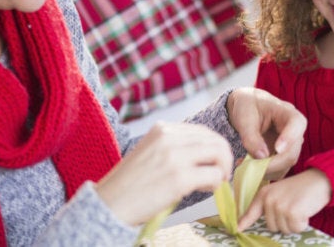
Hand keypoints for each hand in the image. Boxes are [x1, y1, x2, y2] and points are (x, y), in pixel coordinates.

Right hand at [94, 122, 232, 225]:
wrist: (109, 204)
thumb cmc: (130, 183)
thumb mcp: (151, 152)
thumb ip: (174, 146)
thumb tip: (206, 153)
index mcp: (162, 128)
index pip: (202, 131)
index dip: (214, 147)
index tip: (213, 163)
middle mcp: (169, 137)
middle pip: (215, 140)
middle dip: (224, 158)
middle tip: (221, 175)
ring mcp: (174, 156)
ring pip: (219, 154)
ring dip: (222, 170)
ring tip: (213, 183)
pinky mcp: (179, 178)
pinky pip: (214, 175)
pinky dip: (216, 184)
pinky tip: (205, 190)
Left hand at [227, 87, 305, 179]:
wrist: (246, 107)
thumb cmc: (246, 105)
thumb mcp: (244, 117)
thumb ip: (251, 137)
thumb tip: (262, 157)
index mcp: (288, 113)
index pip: (297, 124)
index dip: (289, 138)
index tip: (277, 148)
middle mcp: (294, 130)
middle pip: (292, 152)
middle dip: (273, 163)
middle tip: (252, 168)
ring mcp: (290, 145)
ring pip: (286, 164)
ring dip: (267, 170)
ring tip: (245, 166)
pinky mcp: (282, 155)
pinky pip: (278, 168)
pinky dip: (264, 172)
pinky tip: (248, 166)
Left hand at [238, 168, 330, 233]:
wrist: (319, 180)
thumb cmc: (300, 189)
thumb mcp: (280, 193)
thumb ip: (268, 205)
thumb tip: (259, 221)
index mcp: (264, 194)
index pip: (251, 211)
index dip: (244, 222)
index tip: (237, 229)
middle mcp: (269, 200)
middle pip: (272, 227)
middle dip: (284, 222)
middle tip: (294, 207)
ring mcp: (280, 206)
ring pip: (284, 229)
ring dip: (294, 223)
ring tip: (300, 207)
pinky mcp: (292, 212)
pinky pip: (296, 229)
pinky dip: (303, 223)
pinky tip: (305, 211)